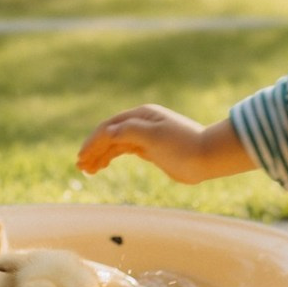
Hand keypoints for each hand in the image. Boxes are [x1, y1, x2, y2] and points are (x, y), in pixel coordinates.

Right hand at [78, 105, 222, 183]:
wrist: (208, 157)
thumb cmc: (183, 145)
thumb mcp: (155, 137)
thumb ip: (129, 132)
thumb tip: (106, 133)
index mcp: (140, 116)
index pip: (109, 127)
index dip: (93, 142)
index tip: (81, 158)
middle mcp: (141, 123)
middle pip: (109, 135)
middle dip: (93, 149)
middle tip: (79, 166)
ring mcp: (145, 136)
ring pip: (115, 144)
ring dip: (100, 155)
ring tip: (87, 170)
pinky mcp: (150, 149)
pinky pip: (124, 151)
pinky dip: (111, 158)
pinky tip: (102, 166)